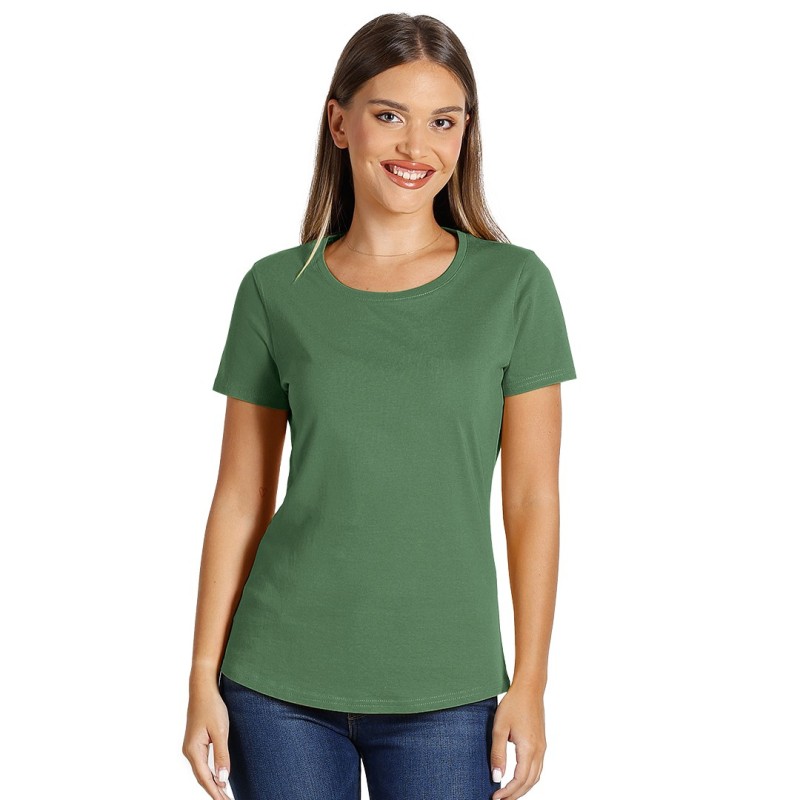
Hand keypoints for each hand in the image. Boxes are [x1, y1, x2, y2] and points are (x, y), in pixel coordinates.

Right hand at [182, 682, 232, 798]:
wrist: (202, 688)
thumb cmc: (212, 706)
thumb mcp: (220, 731)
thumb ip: (222, 755)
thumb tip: (223, 779)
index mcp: (193, 750)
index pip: (205, 778)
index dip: (216, 792)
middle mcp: (189, 751)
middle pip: (202, 777)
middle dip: (214, 791)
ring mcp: (190, 747)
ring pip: (201, 771)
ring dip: (212, 783)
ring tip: (224, 794)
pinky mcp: (195, 742)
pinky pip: (202, 763)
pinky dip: (210, 773)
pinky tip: (218, 777)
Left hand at [489, 684, 546, 798]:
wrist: (529, 689)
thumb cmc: (513, 705)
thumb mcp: (499, 728)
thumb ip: (497, 754)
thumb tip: (496, 777)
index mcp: (529, 749)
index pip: (520, 780)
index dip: (508, 792)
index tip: (495, 798)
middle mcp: (539, 751)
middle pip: (529, 782)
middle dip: (515, 794)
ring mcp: (542, 747)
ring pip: (535, 777)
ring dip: (523, 788)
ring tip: (508, 793)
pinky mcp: (541, 743)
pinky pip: (537, 768)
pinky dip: (528, 778)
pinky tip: (518, 778)